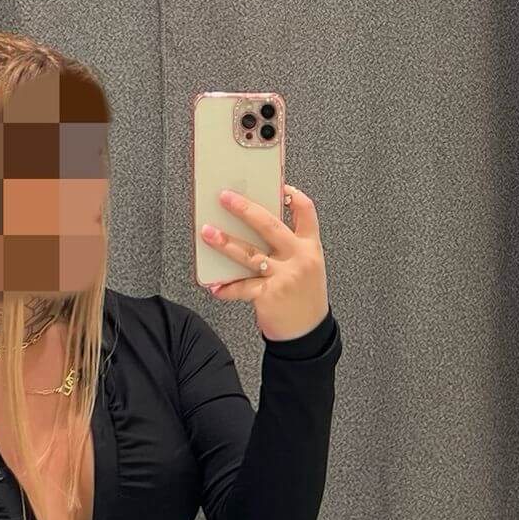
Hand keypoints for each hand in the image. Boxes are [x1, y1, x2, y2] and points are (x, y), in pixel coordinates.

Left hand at [201, 181, 329, 343]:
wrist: (308, 334)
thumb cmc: (304, 298)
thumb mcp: (307, 267)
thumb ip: (288, 247)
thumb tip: (255, 228)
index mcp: (310, 247)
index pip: (306, 212)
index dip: (293, 195)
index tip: (280, 185)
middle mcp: (299, 258)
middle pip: (270, 225)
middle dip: (245, 209)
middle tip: (226, 198)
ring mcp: (284, 277)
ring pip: (249, 254)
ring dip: (225, 242)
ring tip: (208, 233)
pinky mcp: (269, 295)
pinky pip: (242, 287)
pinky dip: (226, 287)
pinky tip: (215, 287)